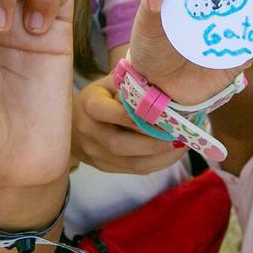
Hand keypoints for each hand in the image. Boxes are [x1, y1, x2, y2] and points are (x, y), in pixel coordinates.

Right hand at [71, 81, 185, 173]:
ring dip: (161, 157)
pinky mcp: (105, 167)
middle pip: (122, 144)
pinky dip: (158, 163)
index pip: (118, 114)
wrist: (69, 124)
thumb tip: (163, 83)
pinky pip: (134, 170)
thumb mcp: (107, 83)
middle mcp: (90, 133)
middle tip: (181, 135)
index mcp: (90, 106)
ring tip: (183, 145)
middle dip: (155, 142)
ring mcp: (95, 154)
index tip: (170, 115)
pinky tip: (173, 153)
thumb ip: (130, 83)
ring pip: (132, 163)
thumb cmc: (96, 97)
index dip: (145, 117)